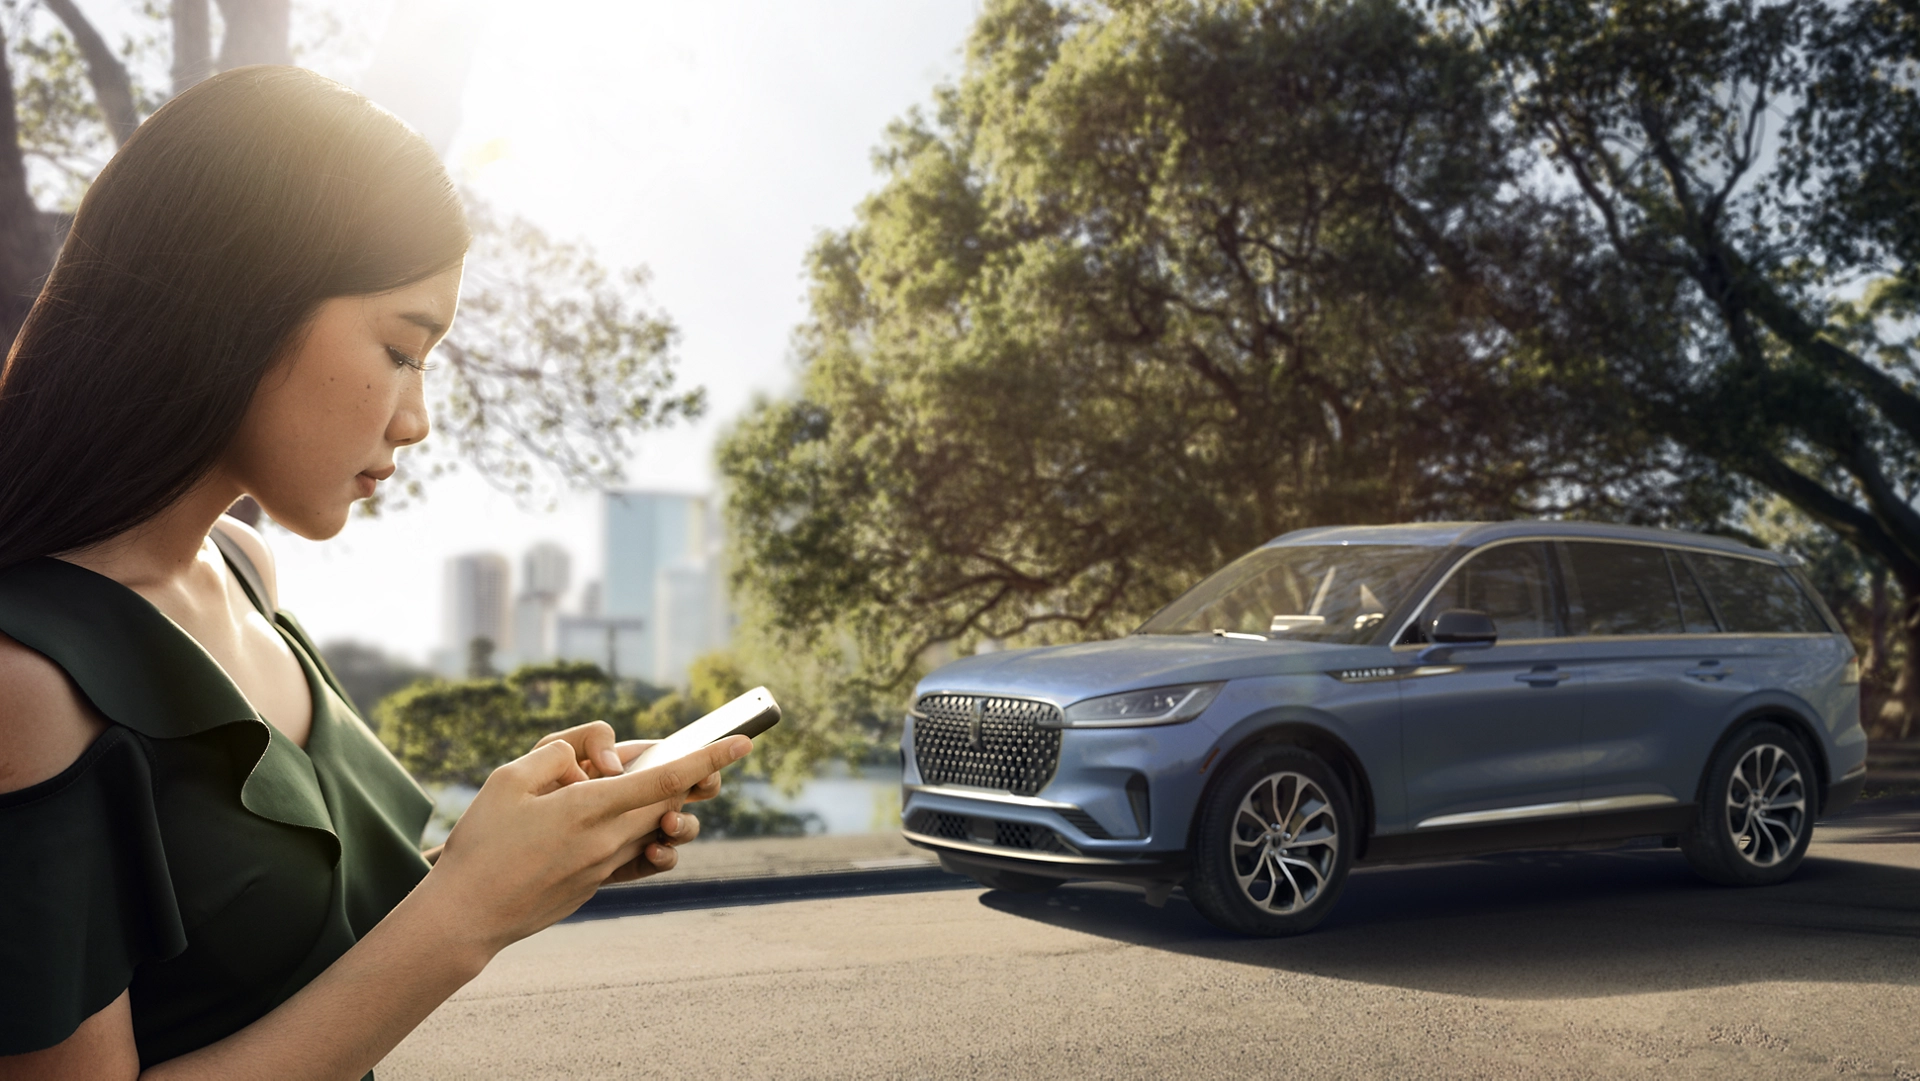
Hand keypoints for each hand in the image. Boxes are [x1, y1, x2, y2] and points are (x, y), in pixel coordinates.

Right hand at [421, 734, 752, 955]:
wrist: (468, 917)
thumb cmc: (482, 845)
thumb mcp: (508, 780)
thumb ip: (554, 756)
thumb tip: (584, 760)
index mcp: (590, 807)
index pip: (666, 778)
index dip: (708, 758)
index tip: (743, 744)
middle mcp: (609, 839)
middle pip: (670, 801)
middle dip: (695, 780)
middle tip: (714, 763)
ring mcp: (606, 866)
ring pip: (657, 828)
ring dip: (668, 807)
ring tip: (662, 794)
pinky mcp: (598, 885)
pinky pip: (640, 856)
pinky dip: (648, 838)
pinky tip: (641, 830)